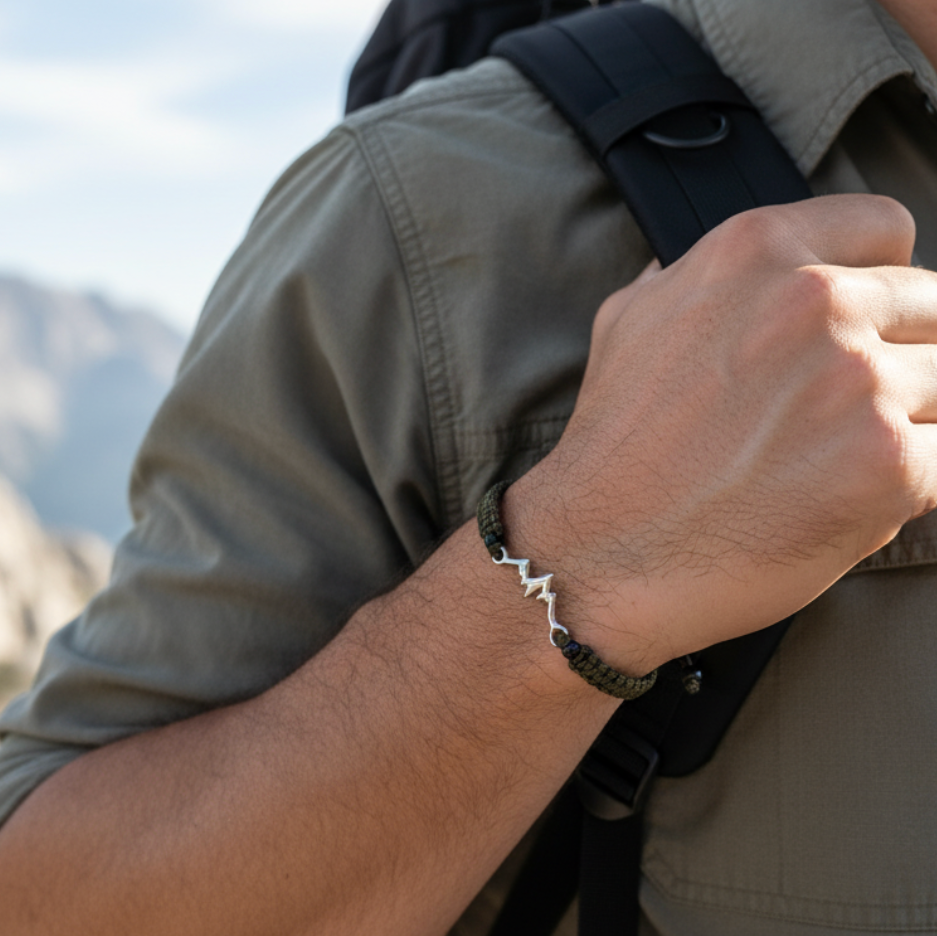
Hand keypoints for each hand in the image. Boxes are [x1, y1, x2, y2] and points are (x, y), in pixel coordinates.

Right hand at [507, 194, 936, 671]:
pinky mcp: (888, 465)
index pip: (885, 229)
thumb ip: (693, 277)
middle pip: (933, 307)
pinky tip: (851, 498)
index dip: (879, 282)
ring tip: (836, 460)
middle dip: (900, 357)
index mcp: (756, 252)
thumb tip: (729, 271)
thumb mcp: (630, 324)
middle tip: (845, 411)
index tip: (866, 324)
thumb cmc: (613, 448)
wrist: (598, 551)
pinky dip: (912, 481)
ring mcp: (858, 383)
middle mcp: (816, 301)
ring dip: (908, 423)